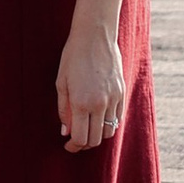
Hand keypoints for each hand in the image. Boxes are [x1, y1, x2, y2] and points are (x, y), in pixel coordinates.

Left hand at [57, 18, 124, 154]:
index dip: (73, 146)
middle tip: (76, 140)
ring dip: (98, 135)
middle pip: (95, 139)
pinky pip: (118, 117)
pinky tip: (99, 117)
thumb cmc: (73, 57)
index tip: (68, 146)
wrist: (95, 35)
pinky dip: (109, 123)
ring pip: (109, 131)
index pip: (80, 138)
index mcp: (80, 102)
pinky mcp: (122, 93)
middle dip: (84, 144)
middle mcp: (99, 104)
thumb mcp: (61, 82)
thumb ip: (63, 109)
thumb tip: (65, 131)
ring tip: (88, 128)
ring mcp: (113, 99)